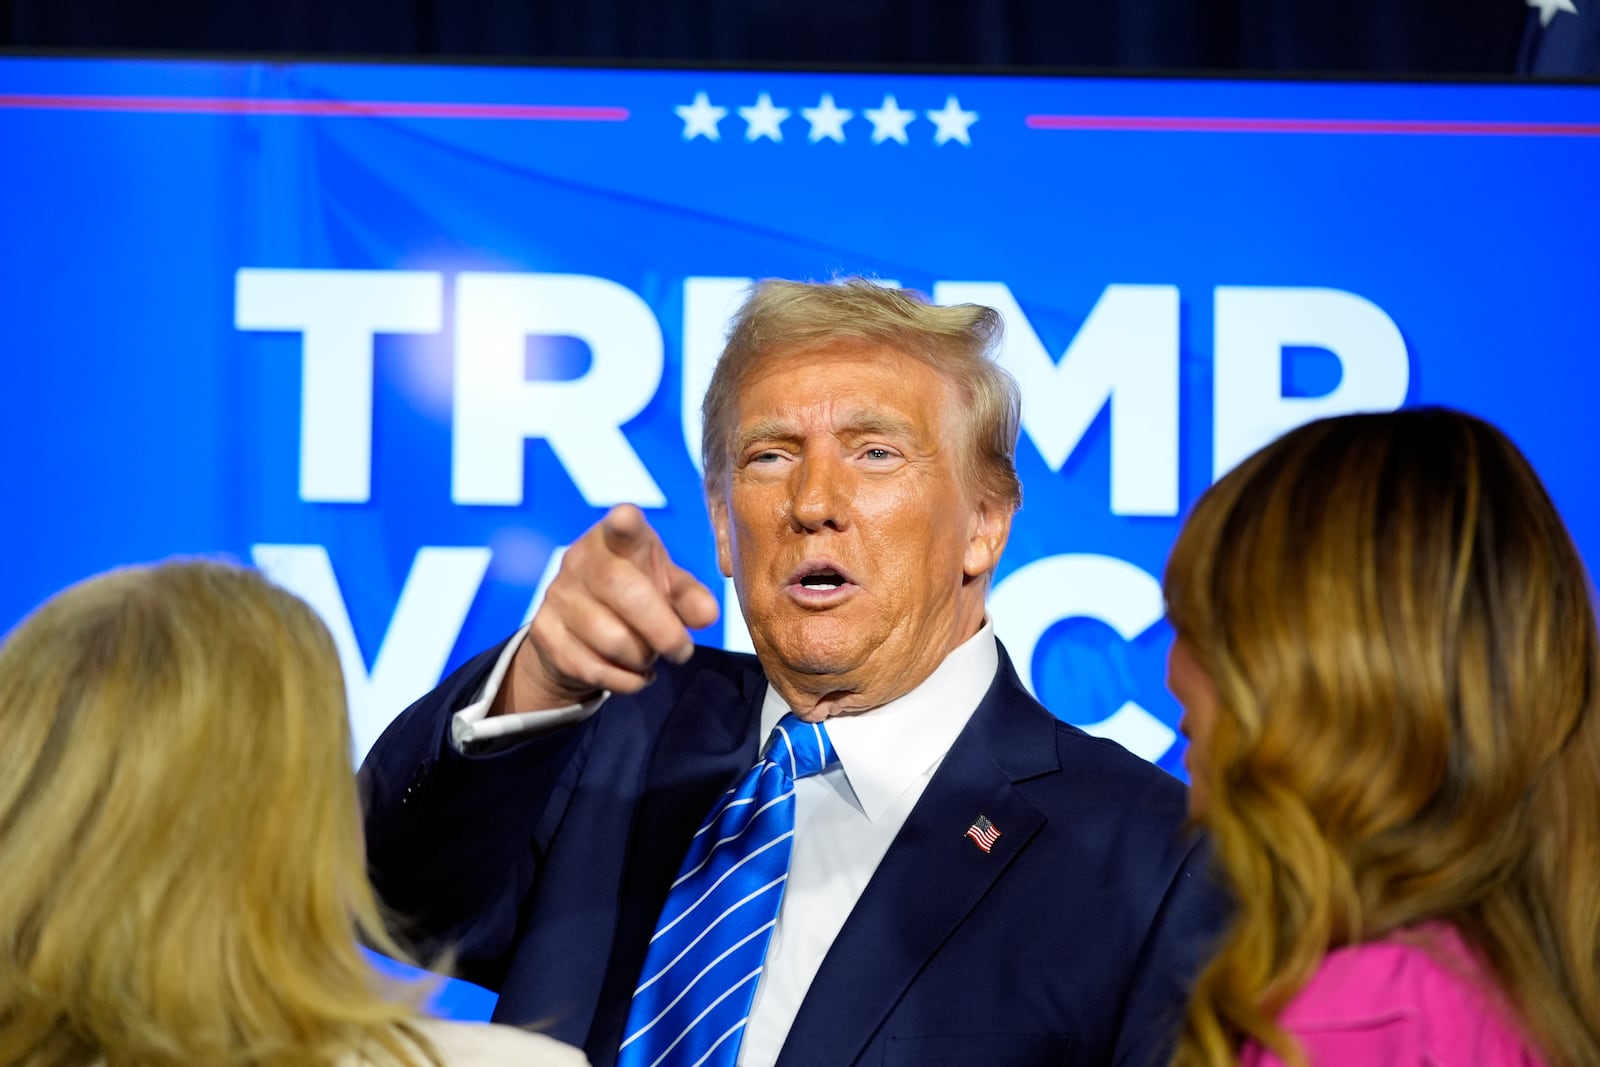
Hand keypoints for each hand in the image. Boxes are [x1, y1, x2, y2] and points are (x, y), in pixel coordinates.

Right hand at [493, 505, 720, 713]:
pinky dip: (625, 680)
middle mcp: (580, 559)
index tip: (626, 518)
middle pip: (625, 593)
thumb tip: (707, 615)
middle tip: (683, 650)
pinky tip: (633, 674)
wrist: (577, 632)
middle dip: (663, 630)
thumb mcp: (667, 589)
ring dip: (642, 658)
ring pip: (611, 639)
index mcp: (616, 539)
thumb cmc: (636, 596)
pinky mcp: (544, 631)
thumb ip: (690, 597)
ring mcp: (557, 594)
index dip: (624, 523)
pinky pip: (594, 668)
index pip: (619, 526)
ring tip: (649, 656)